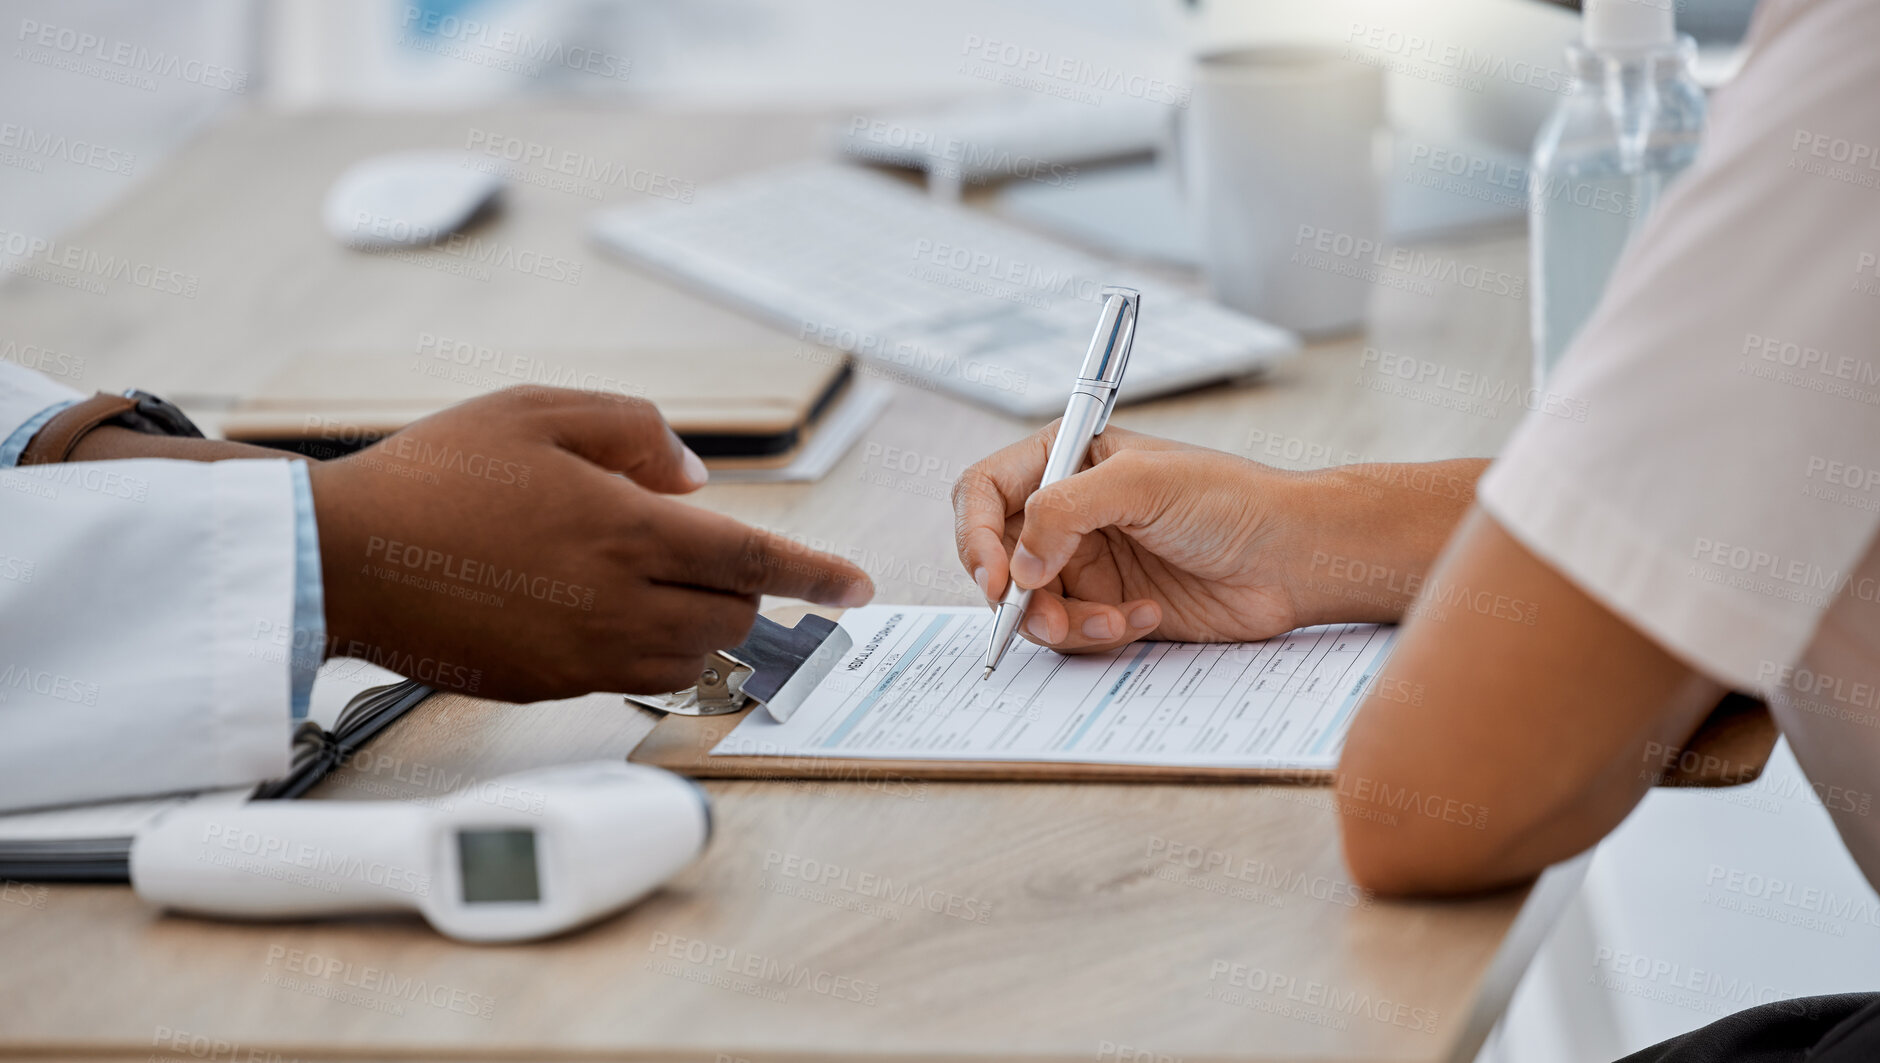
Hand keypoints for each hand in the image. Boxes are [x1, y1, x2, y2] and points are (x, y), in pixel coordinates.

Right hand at [310, 387, 872, 700]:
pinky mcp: (551, 689)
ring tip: (654, 581)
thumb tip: (693, 480)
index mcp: (627, 529)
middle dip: (743, 589)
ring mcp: (585, 657)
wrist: (345, 558)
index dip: (817, 574)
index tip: (859, 588)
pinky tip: (603, 612)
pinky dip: (649, 651)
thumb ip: (636, 431)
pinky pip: (633, 681)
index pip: (754, 558)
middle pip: (732, 616)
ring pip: (690, 658)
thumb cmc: (437, 475)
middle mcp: (618, 604)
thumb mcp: (541, 410)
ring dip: (700, 624)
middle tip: (707, 553)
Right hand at [952, 423, 1482, 652]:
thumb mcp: (1143, 484)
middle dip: (1018, 595)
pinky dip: (1100, 634)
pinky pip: (1073, 633)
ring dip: (1064, 623)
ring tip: (1115, 621)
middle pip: (998, 557)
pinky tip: (1147, 618)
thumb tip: (1019, 565)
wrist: (1294, 558)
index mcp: (1067, 460)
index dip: (975, 535)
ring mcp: (1087, 561)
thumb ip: (1066, 510)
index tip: (995, 579)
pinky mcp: (1109, 605)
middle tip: (1048, 617)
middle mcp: (1068, 511)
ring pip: (1032, 606)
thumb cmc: (1232, 500)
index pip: (983, 491)